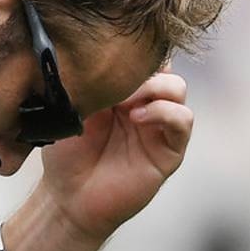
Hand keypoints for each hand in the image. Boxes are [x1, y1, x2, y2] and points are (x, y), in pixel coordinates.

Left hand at [38, 69, 193, 242]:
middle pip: (164, 65)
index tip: (108, 58)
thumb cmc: (66, 156)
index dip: (132, 52)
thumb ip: (95, 83)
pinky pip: (183, 120)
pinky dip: (165, 112)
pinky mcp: (169, 150)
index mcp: (122, 90)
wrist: (69, 198)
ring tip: (124, 105)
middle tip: (115, 83)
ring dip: (154, 88)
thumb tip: (112, 59)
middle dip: (142, 68)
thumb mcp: (73, 109)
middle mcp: (144, 104)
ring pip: (177, 87)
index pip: (142, 56)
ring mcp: (159, 126)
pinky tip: (137, 119)